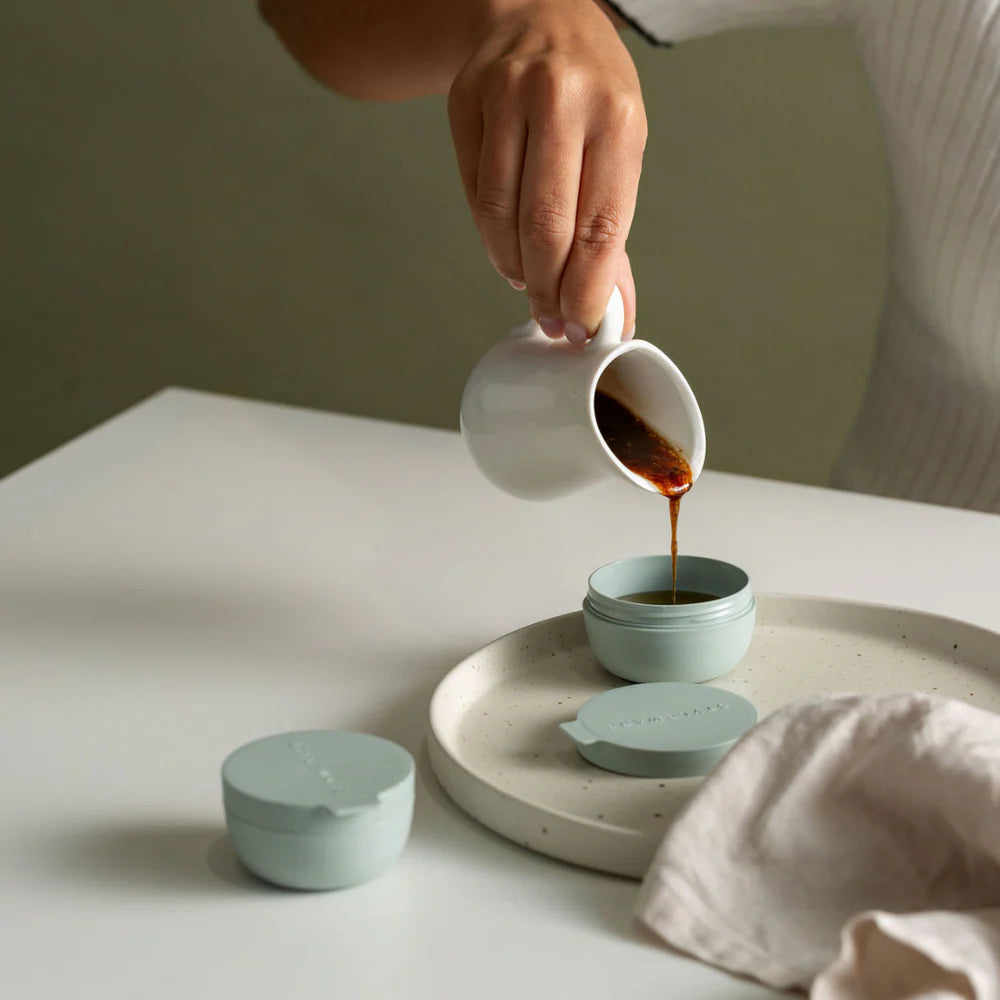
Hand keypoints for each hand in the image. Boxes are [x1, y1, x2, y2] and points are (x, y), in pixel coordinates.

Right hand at [449, 0, 644, 341]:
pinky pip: (474, 196)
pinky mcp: (465, 103)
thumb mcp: (621, 145)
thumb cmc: (590, 87)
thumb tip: (613, 310)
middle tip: (551, 317)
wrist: (535, 12)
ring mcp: (506, 96)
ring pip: (501, 217)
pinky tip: (507, 249)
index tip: (580, 327)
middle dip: (547, 290)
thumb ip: (614, 230)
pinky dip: (491, 238)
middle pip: (544, 229)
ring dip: (514, 269)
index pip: (599, 227)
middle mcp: (561, 100)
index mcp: (617, 116)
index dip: (586, 291)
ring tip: (528, 284)